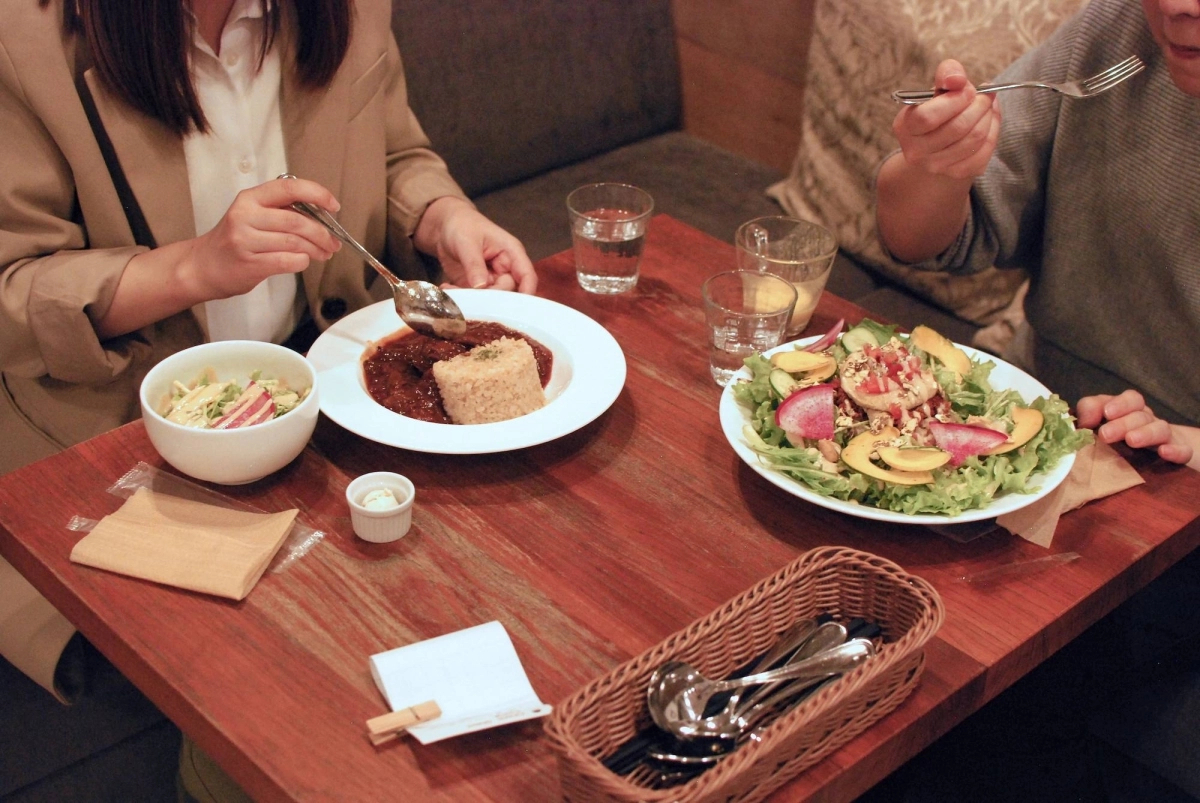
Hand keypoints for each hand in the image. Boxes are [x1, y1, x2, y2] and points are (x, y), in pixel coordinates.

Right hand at [183, 177, 341, 299]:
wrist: (203, 266)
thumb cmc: (234, 241)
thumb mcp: (252, 215)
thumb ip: (281, 211)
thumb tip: (322, 217)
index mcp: (250, 198)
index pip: (289, 188)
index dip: (316, 194)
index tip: (333, 205)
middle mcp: (245, 215)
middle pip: (296, 220)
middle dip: (322, 233)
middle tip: (333, 242)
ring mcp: (245, 240)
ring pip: (294, 242)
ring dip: (315, 249)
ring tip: (323, 253)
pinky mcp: (249, 263)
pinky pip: (287, 261)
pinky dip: (301, 262)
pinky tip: (303, 261)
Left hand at [414, 197, 537, 293]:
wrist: (444, 227)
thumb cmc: (462, 225)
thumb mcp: (467, 241)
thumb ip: (475, 264)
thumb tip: (481, 286)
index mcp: (511, 253)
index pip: (527, 276)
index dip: (527, 292)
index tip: (518, 307)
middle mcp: (505, 270)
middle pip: (508, 292)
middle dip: (490, 298)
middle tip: (469, 295)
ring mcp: (491, 280)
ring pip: (490, 299)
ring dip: (472, 299)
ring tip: (450, 289)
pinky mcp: (476, 287)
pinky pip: (474, 298)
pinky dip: (460, 297)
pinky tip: (447, 288)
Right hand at [891, 59, 1001, 180]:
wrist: (936, 146)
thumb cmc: (938, 110)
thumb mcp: (937, 88)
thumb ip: (947, 73)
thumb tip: (957, 80)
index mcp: (905, 127)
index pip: (928, 117)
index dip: (955, 100)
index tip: (968, 90)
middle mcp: (916, 151)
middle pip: (958, 128)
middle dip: (979, 106)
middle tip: (984, 96)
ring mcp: (936, 166)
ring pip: (975, 139)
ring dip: (988, 117)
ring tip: (987, 107)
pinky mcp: (957, 174)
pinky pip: (984, 152)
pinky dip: (993, 132)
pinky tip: (989, 122)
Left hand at [1077, 390, 1196, 466]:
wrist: (1163, 452)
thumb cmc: (1124, 436)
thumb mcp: (1105, 425)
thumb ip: (1090, 417)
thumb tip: (1079, 424)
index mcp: (1132, 411)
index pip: (1130, 399)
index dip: (1118, 403)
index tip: (1105, 414)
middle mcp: (1149, 420)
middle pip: (1140, 415)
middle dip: (1122, 423)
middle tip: (1106, 435)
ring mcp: (1165, 436)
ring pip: (1160, 428)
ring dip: (1145, 433)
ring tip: (1131, 441)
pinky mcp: (1179, 451)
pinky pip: (1183, 449)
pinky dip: (1176, 450)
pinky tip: (1164, 452)